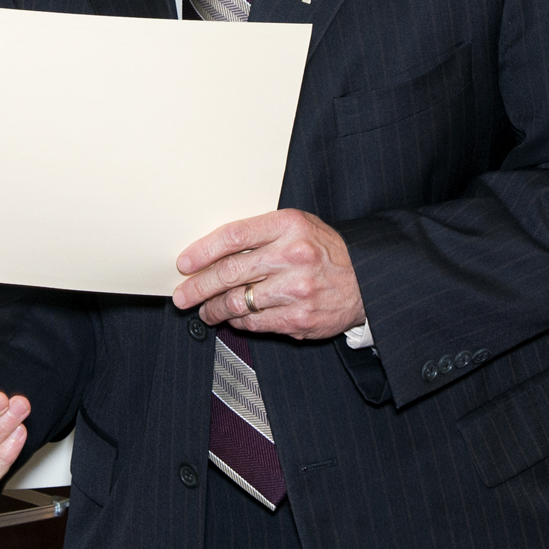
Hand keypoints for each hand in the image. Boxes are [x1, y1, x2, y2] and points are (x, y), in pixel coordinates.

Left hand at [171, 208, 365, 338]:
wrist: (365, 280)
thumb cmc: (324, 250)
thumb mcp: (297, 226)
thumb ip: (260, 234)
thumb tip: (211, 251)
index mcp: (289, 226)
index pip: (234, 236)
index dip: (203, 251)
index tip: (184, 263)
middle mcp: (292, 256)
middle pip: (230, 272)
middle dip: (198, 286)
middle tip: (182, 295)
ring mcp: (296, 290)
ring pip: (237, 302)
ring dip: (213, 309)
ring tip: (204, 310)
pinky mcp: (299, 318)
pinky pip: (255, 323)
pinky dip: (238, 322)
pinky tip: (232, 318)